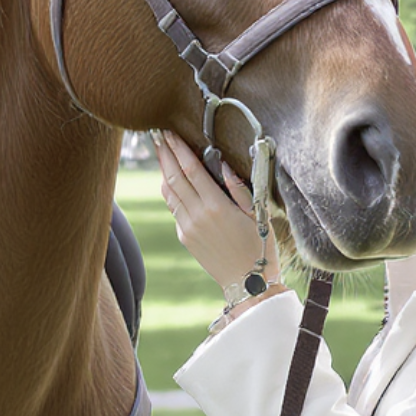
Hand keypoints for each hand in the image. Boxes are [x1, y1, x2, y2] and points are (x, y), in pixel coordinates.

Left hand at [155, 131, 280, 291]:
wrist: (247, 283)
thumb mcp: (256, 213)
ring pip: (169, 193)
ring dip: (163, 170)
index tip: (170, 133)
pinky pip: (174, 208)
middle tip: (156, 134)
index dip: (179, 149)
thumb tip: (224, 164)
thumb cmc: (259, 245)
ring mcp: (187, 227)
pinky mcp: (185, 237)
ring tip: (160, 152)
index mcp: (216, 206)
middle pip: (174, 178)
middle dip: (164, 154)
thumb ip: (239, 187)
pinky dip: (171, 191)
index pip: (191, 170)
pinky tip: (171, 180)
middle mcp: (197, 215)